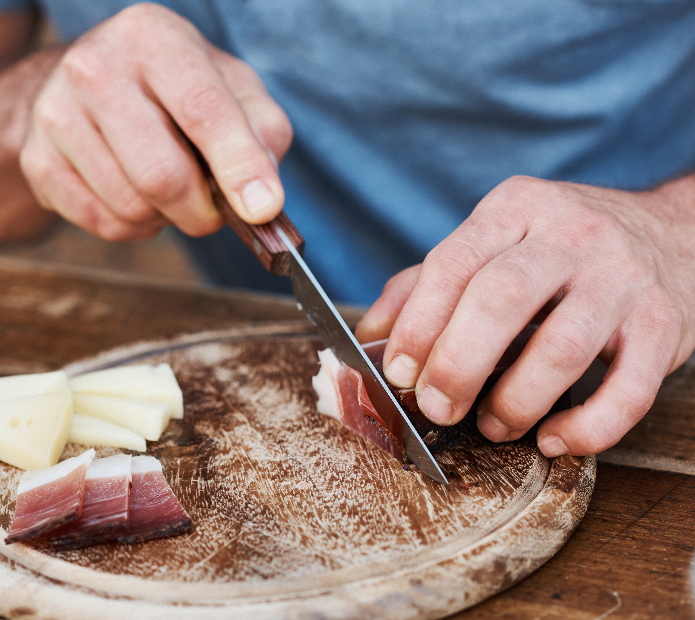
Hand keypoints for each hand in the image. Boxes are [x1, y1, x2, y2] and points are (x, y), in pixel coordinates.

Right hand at [20, 3, 291, 240]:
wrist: (94, 84)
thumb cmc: (179, 90)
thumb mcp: (233, 90)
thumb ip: (262, 134)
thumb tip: (262, 200)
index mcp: (153, 37)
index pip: (203, 110)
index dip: (238, 166)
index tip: (262, 209)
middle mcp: (94, 66)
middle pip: (162, 175)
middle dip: (202, 211)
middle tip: (214, 209)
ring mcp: (56, 113)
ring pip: (132, 208)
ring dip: (168, 218)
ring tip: (171, 189)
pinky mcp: (37, 160)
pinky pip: (104, 225)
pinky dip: (136, 226)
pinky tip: (138, 195)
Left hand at [356, 174, 694, 456]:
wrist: (673, 234)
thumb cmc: (561, 250)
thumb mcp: (493, 242)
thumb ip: (427, 283)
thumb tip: (370, 336)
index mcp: (516, 210)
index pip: (453, 264)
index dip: (418, 325)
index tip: (397, 372)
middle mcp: (572, 235)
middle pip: (501, 300)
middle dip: (457, 365)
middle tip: (436, 408)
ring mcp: (623, 278)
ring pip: (562, 348)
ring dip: (515, 401)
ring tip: (492, 425)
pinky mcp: (665, 325)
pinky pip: (628, 390)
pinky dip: (586, 427)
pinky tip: (553, 438)